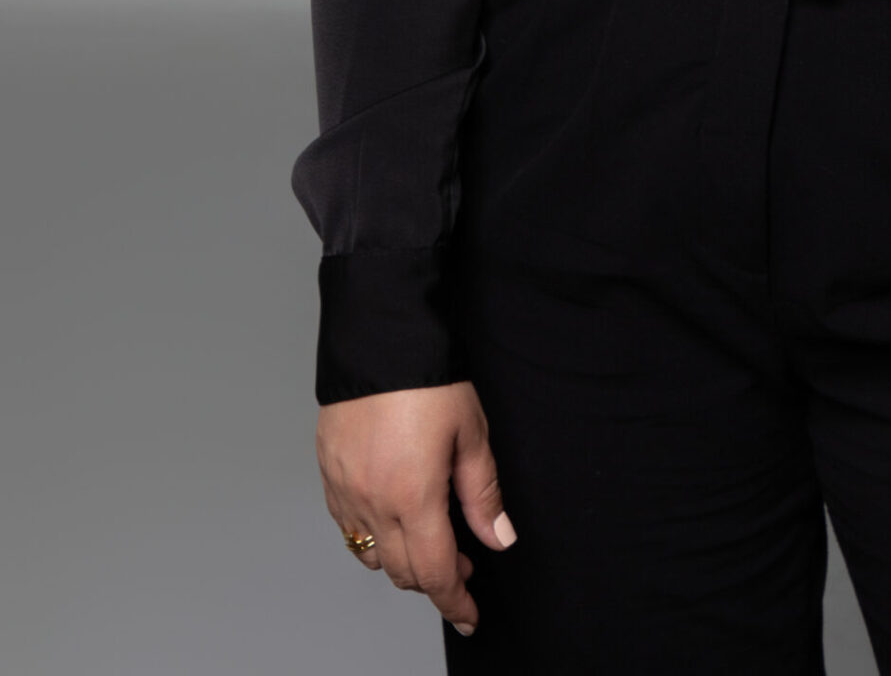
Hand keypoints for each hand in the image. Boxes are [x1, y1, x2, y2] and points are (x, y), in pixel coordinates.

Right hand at [315, 380, 517, 638]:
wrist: (378, 340)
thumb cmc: (428, 380)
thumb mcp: (472, 434)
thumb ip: (483, 494)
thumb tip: (498, 539)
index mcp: (413, 496)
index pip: (434, 572)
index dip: (454, 601)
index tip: (469, 615)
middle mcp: (373, 502)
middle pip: (402, 571)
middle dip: (434, 579)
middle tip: (462, 564)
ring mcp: (346, 491)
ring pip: (372, 554)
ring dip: (403, 558)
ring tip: (430, 535)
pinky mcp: (328, 475)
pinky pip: (348, 526)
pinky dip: (372, 536)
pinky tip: (394, 515)